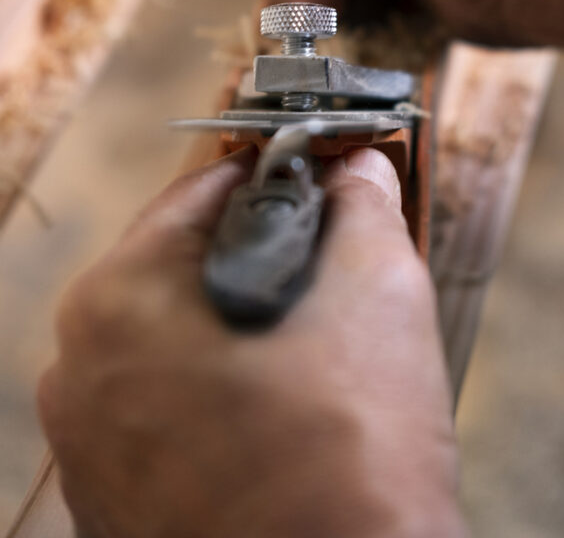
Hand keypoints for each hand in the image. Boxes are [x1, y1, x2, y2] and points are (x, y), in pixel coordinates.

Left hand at [38, 148, 463, 537]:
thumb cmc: (353, 452)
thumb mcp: (377, 289)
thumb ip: (363, 205)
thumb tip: (358, 168)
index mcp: (119, 298)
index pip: (203, 193)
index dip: (279, 177)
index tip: (326, 184)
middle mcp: (78, 368)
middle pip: (183, 267)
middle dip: (261, 257)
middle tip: (330, 273)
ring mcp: (87, 444)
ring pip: (174, 339)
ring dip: (239, 329)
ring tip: (313, 352)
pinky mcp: (112, 502)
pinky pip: (165, 408)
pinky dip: (216, 394)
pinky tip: (280, 413)